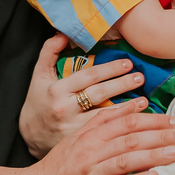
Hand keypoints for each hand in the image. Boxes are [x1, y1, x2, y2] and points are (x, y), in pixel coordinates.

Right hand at [19, 34, 146, 156]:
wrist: (29, 134)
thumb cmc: (38, 100)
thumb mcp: (39, 74)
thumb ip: (49, 51)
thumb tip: (63, 33)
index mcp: (57, 89)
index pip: (88, 76)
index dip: (109, 69)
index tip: (127, 63)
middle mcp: (65, 108)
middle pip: (99, 94)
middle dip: (122, 84)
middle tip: (140, 77)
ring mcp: (72, 127)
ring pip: (104, 115)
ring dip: (126, 107)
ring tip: (144, 100)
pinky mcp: (79, 141)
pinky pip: (103, 131)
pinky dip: (120, 125)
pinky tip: (134, 121)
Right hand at [29, 105, 174, 174]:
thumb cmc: (58, 170)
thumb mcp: (76, 141)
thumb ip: (102, 125)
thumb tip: (133, 108)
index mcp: (89, 134)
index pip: (126, 120)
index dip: (153, 119)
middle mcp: (91, 150)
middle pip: (131, 136)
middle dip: (162, 134)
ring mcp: (90, 172)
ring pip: (127, 158)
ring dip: (155, 154)